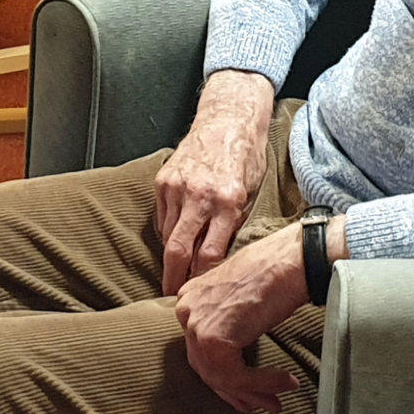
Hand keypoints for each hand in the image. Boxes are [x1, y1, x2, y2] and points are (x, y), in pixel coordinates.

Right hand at [156, 69, 279, 292]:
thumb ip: (234, 222)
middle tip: (173, 296)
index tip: (201, 292)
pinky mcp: (164, 181)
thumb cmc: (246, 156)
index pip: (210, 254)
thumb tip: (220, 258)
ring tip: (175, 272)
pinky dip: (167, 231)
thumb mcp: (251, 191)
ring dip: (171, 255)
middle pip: (180, 251)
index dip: (204, 278)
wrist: (228, 118)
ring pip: (167, 236)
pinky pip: (161, 217)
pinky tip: (175, 238)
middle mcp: (200, 196)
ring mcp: (178, 188)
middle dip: (174, 279)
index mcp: (228, 201)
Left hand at [175, 231, 312, 413]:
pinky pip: (236, 375)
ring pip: (221, 376)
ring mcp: (197, 325)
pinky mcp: (214, 339)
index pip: (201, 350)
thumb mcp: (241, 295)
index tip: (247, 393)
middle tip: (260, 404)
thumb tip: (235, 358)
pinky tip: (286, 382)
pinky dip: (262, 384)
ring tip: (276, 400)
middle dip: (236, 390)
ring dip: (253, 391)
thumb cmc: (278, 269)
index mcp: (190, 298)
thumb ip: (228, 321)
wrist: (295, 257)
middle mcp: (187, 311)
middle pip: (206, 366)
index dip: (225, 377)